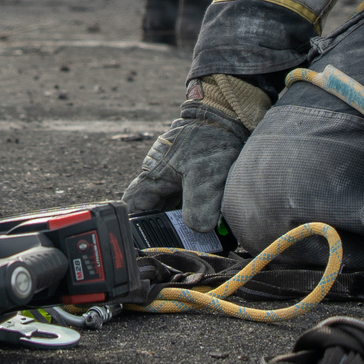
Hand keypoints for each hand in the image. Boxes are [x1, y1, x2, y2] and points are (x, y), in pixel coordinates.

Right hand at [120, 76, 272, 232]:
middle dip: (167, 231)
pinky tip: (212, 226)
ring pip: (173, 209)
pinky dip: (197, 214)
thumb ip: (199, 204)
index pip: (134, 207)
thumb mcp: (205, 174)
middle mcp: (160, 179)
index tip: (148, 245)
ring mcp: (176, 179)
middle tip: (183, 248)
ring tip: (202, 241)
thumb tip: (197, 230)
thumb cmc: (212, 139)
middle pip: (155, 213)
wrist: (230, 115)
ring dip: (184, 224)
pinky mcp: (192, 179)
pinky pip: (188, 203)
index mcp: (153, 175)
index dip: (136, 228)